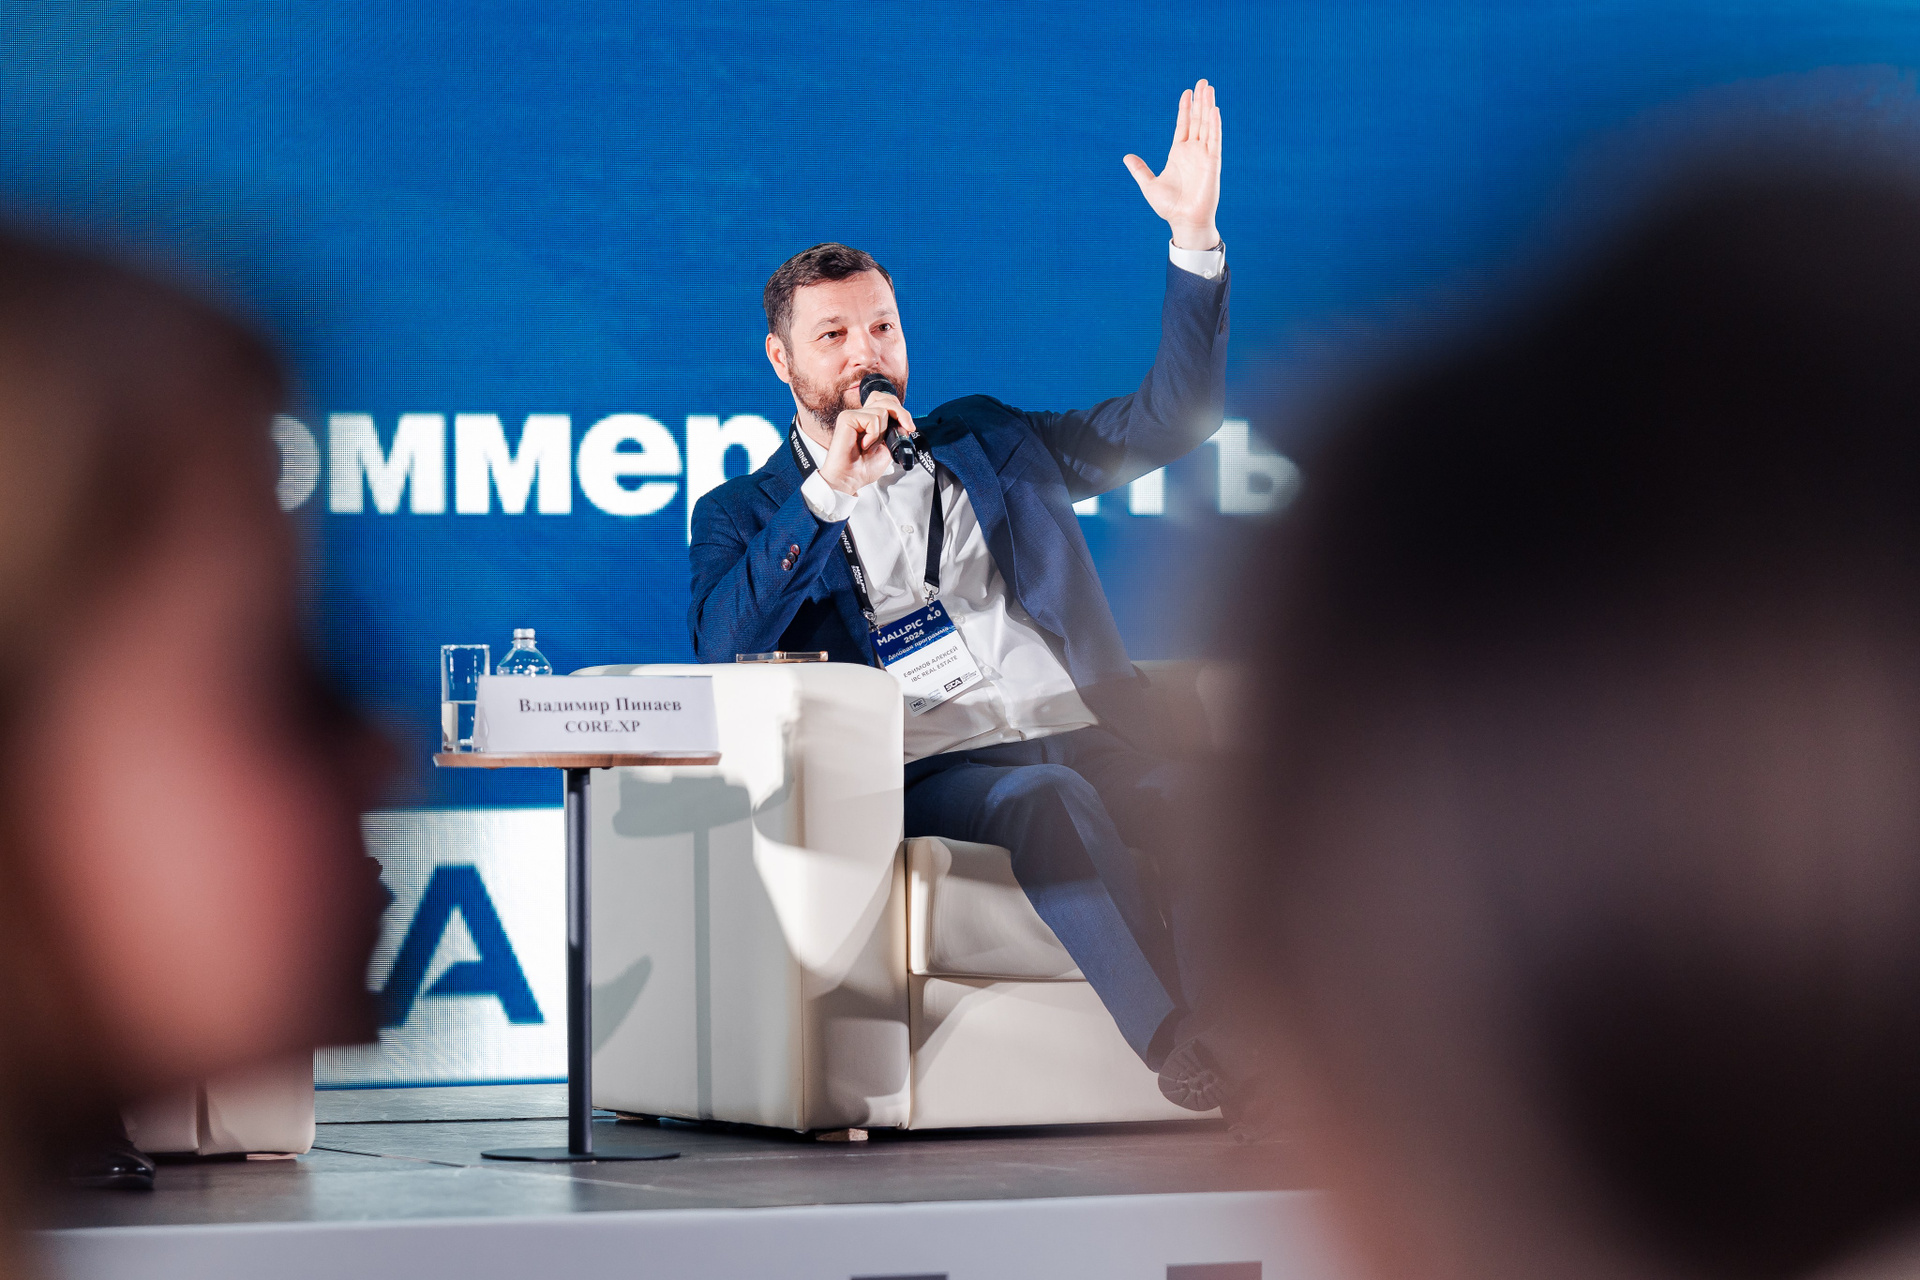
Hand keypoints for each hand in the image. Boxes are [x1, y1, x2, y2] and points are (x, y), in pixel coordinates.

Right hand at [819, 392, 914, 495]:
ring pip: (881, 411)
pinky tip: (863, 445)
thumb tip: (904, 422)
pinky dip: (873, 434)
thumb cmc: (863, 468)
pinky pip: (872, 419)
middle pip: (885, 399)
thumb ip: (894, 432)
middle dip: (900, 413)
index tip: (909, 426)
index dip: (899, 409)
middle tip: (907, 428)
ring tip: (869, 445)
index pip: (885, 400)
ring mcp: (852, 415)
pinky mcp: (847, 418)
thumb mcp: (887, 448)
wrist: (849, 479)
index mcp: (868, 420)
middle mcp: (859, 415)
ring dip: (881, 432)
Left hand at [1124, 79, 1222, 250]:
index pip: (1184, 125)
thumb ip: (1140, 170)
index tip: (1187, 92)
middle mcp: (1193, 152)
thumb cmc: (1169, 207)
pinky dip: (1214, 125)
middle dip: (1200, 101)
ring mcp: (1203, 156)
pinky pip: (1214, 140)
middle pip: (1197, 120)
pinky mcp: (1212, 163)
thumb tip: (1127, 157)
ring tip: (1209, 89)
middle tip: (1203, 82)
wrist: (1183, 222)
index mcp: (1178, 154)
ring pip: (1207, 125)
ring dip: (1208, 107)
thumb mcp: (1149, 185)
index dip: (1185, 109)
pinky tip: (1214, 111)